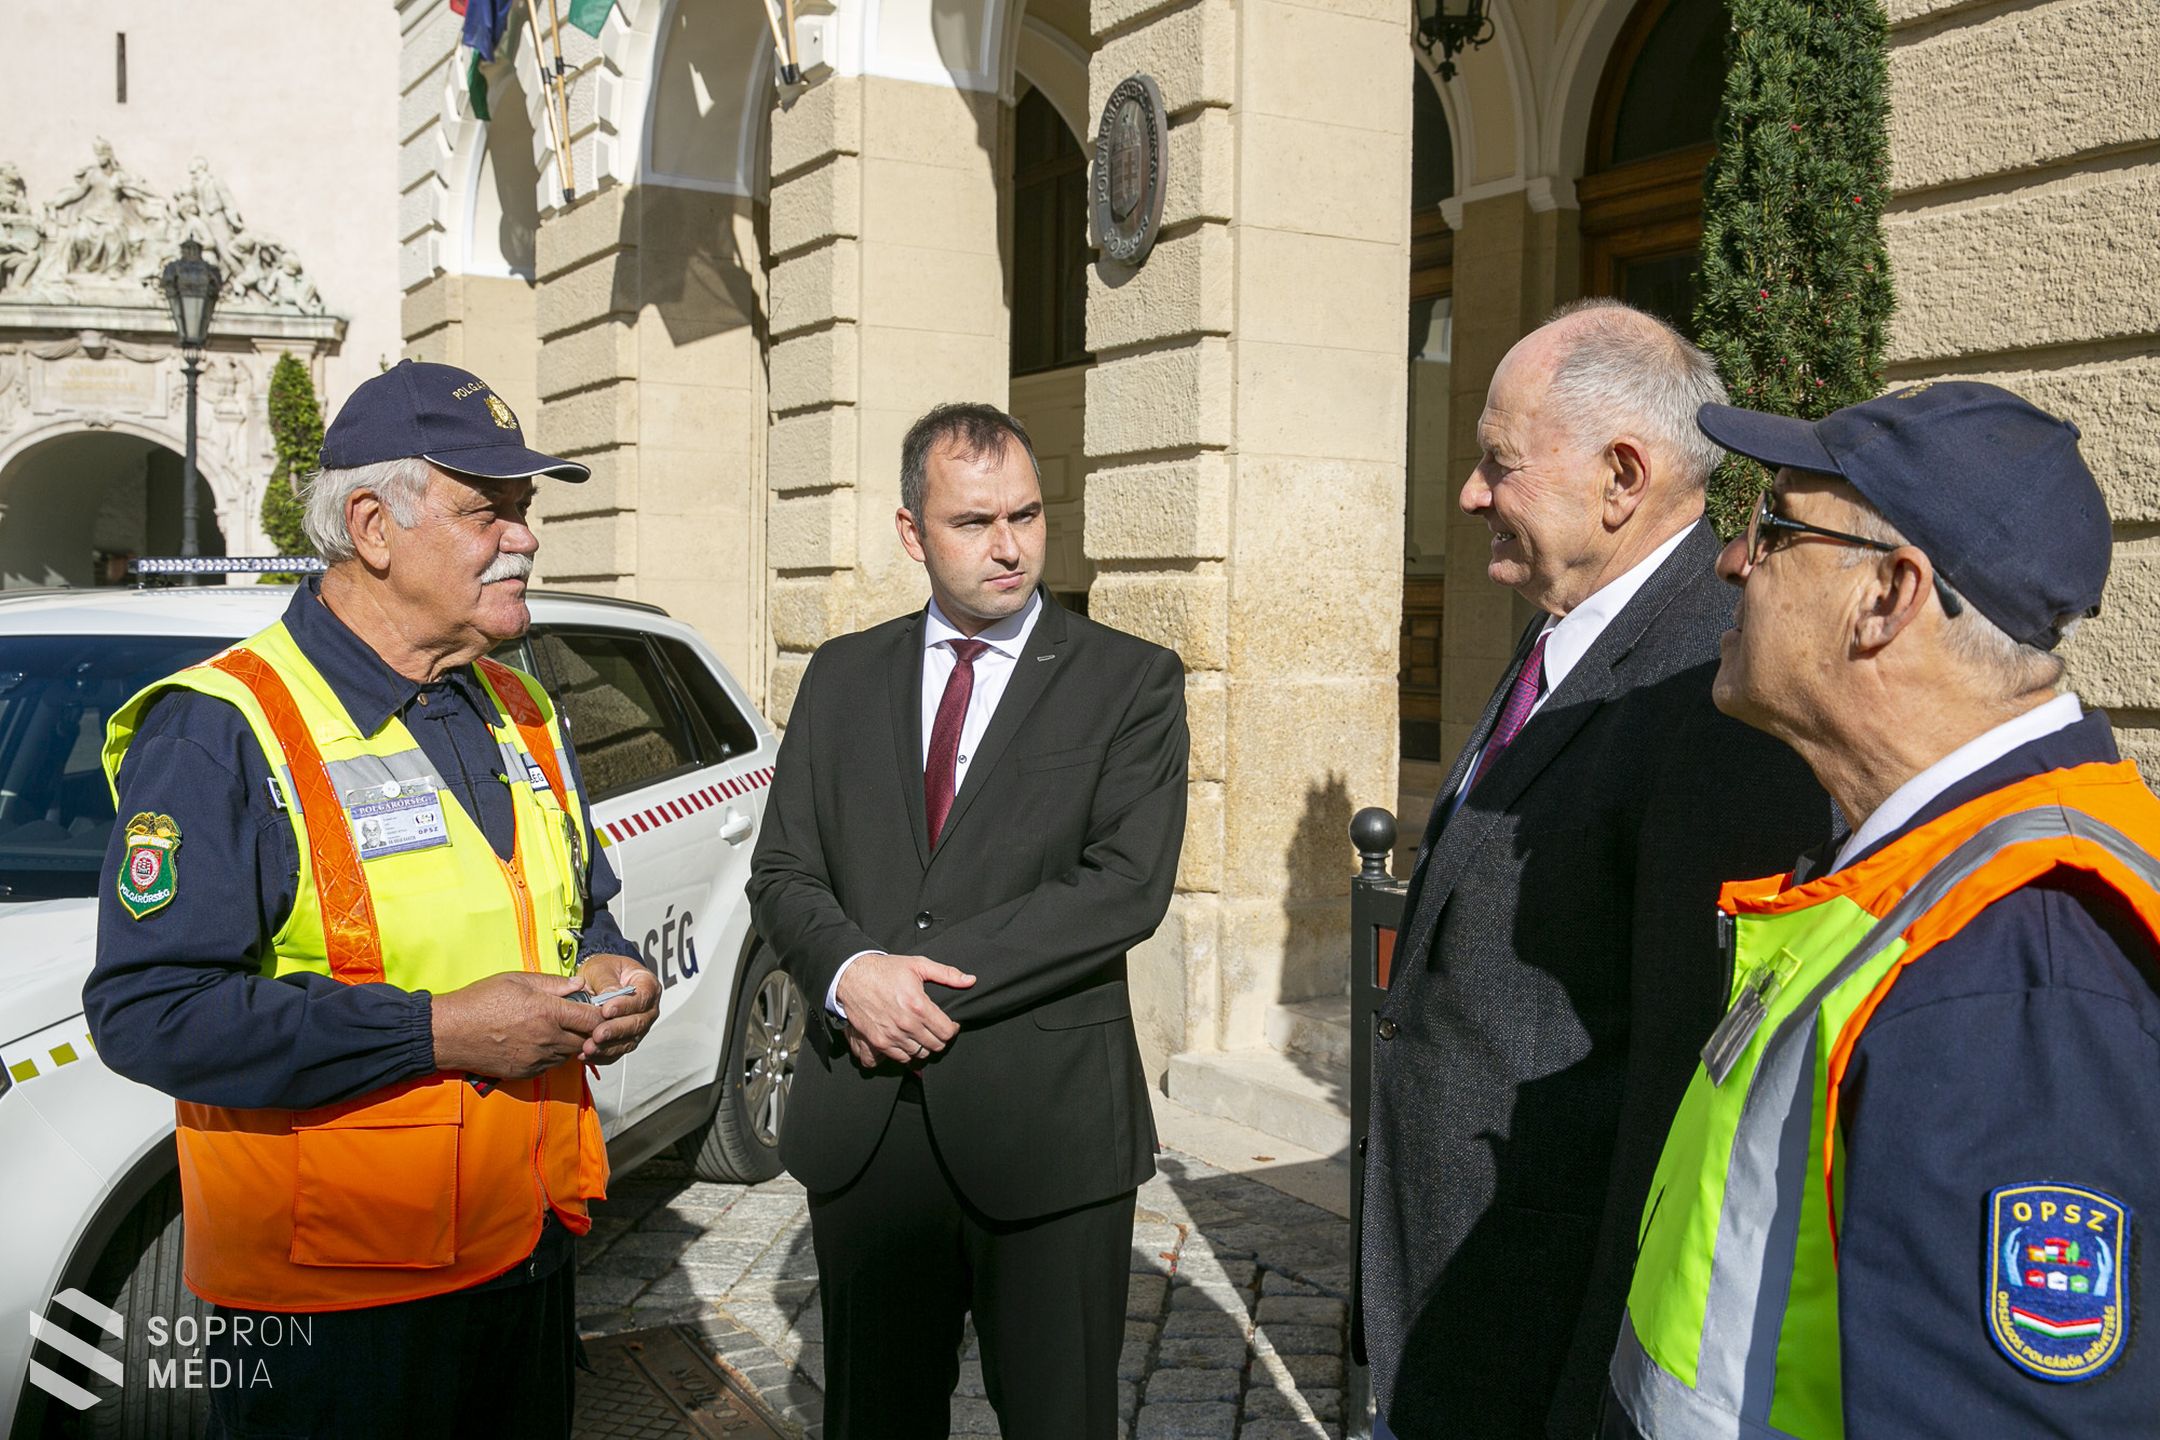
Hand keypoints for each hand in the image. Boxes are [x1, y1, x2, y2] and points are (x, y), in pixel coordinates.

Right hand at [431, 971, 600, 1079]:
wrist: (449, 1033)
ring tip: (557, 1028)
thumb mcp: (517, 980)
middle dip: (590, 1031)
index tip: (599, 1008)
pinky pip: (551, 1065)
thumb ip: (553, 983)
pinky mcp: (526, 1072)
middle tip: (581, 1019)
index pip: (593, 1019)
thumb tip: (579, 983)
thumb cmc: (480, 1000)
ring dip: (571, 1043)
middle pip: (587, 1040)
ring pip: (570, 1054)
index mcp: (548, 1012)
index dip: (602, 1014)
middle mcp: (547, 1039)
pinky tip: (539, 1041)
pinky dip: (552, 1055)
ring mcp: (537, 1059)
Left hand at [573, 953, 661, 1065]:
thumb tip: (609, 995)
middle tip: (598, 1033)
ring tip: (589, 1047)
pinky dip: (602, 1056)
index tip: (607, 1010)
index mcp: (648, 985)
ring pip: (628, 1041)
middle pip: (638, 1023)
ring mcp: (638, 1027)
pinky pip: (617, 1052)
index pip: (642, 998)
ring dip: (608, 1047)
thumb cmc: (605, 971)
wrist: (598, 980)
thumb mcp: (602, 968)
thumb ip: (607, 981)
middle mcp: (647, 1009)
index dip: (625, 1006)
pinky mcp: (626, 1040)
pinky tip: (588, 1055)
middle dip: (616, 1030)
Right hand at [834, 953, 976, 1064]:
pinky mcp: (878, 1042)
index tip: (949, 1024)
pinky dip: (906, 1052)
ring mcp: (891, 1035)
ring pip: (919, 1054)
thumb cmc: (885, 970)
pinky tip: (907, 1040)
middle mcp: (906, 1024)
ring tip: (921, 1034)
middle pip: (936, 1045)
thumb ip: (947, 974)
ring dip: (923, 1046)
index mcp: (919, 1006)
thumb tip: (970, 980)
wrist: (852, 976)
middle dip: (940, 1038)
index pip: (947, 1032)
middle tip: (935, 1029)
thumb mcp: (918, 965)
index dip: (952, 1029)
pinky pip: (900, 1058)